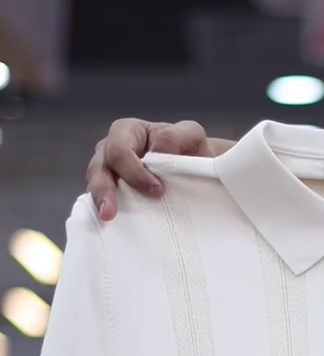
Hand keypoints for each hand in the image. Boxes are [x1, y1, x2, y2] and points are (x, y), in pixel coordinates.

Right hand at [86, 118, 217, 221]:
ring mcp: (108, 173)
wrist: (195, 173)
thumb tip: (158, 150)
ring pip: (95, 184)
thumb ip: (175, 137)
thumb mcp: (191, 135)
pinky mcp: (110, 194)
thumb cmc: (188, 151)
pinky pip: (98, 201)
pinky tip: (108, 224)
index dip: (135, 171)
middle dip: (104, 188)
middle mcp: (112, 150)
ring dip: (99, 201)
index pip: (120, 149)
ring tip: (107, 216)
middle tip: (111, 210)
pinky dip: (102, 210)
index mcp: (129, 132)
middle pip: (99, 166)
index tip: (158, 190)